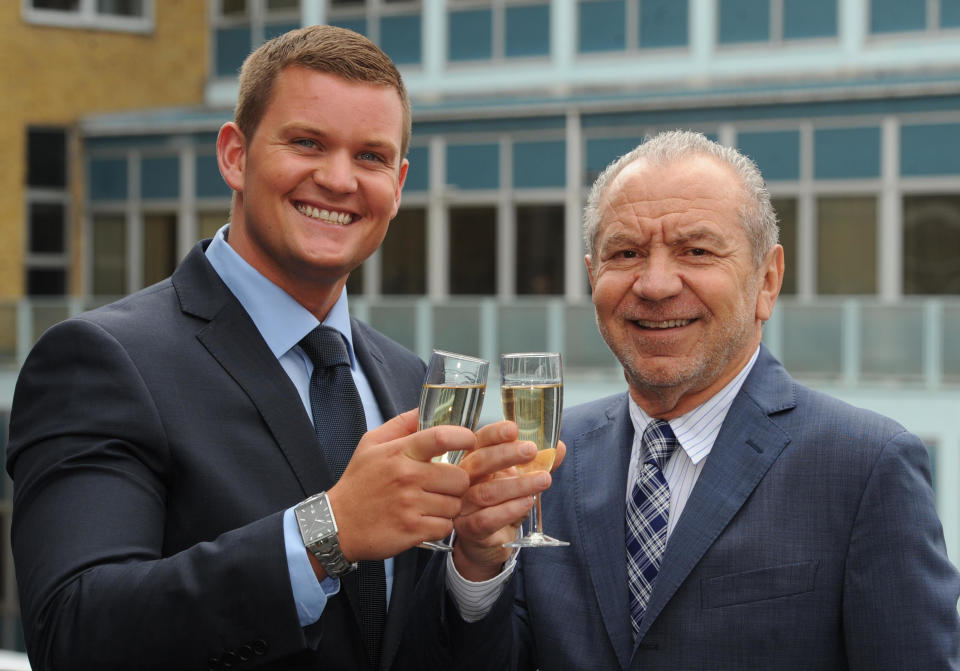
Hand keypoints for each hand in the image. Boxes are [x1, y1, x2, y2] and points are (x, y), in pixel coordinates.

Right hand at [326, 409, 474, 563]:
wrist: (337, 524)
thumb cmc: (358, 482)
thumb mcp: (371, 444)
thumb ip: (401, 424)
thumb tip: (424, 409)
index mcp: (399, 452)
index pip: (441, 437)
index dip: (463, 437)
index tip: (469, 442)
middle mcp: (406, 477)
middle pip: (459, 477)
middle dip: (457, 482)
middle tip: (445, 484)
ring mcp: (410, 505)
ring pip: (455, 504)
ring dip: (449, 505)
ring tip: (432, 503)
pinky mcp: (412, 530)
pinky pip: (446, 526)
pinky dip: (440, 525)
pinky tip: (426, 520)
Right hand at [452, 421, 565, 581]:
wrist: (487, 542)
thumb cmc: (501, 503)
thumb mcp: (520, 480)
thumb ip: (538, 464)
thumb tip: (559, 448)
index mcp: (473, 461)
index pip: (479, 442)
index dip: (494, 434)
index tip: (513, 429)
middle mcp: (463, 480)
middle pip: (479, 462)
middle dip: (506, 454)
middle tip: (531, 450)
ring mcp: (462, 505)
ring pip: (486, 492)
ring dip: (517, 485)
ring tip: (543, 480)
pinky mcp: (468, 529)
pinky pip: (486, 519)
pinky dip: (509, 510)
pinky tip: (527, 503)